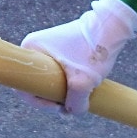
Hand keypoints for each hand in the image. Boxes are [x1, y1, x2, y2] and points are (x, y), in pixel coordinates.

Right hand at [21, 0, 136, 114]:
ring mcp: (47, 46)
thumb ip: (75, 103)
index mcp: (29, 48)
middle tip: (68, 106)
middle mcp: (34, 46)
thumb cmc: (93, 50)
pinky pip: (57, 71)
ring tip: (77, 98)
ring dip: (61, 91)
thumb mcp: (82, 82)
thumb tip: (71, 112)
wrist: (112, 26)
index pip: (24, 85)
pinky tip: (80, 89)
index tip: (58, 107)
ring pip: (48, 79)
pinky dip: (67, 82)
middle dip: (51, 98)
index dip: (39, 102)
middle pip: (36, 82)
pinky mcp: (61, 47)